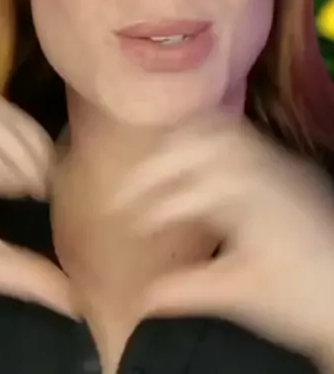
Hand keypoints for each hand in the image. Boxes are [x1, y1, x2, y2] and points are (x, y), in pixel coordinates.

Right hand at [109, 111, 333, 365]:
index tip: (125, 216)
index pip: (183, 186)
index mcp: (244, 194)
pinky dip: (210, 139)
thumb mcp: (237, 293)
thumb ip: (183, 289)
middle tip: (133, 183)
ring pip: (220, 129)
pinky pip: (241, 134)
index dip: (148, 200)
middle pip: (199, 139)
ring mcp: (277, 161)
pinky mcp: (287, 166)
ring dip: (185, 143)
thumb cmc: (299, 295)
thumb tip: (139, 295)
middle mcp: (260, 167)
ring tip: (159, 164)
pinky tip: (199, 162)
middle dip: (161, 159)